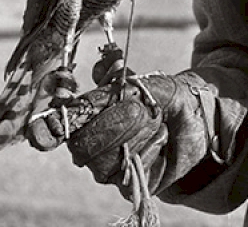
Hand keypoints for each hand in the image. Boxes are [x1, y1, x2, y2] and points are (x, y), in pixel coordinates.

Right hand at [30, 72, 223, 198]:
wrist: (196, 120)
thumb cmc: (165, 97)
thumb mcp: (147, 82)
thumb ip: (123, 76)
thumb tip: (105, 65)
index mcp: (86, 116)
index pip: (58, 125)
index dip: (50, 126)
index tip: (62, 118)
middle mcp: (90, 144)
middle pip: (81, 145)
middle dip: (111, 124)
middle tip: (139, 108)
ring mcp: (108, 167)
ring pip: (103, 163)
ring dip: (134, 136)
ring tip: (156, 120)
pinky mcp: (129, 184)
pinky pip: (129, 174)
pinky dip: (149, 151)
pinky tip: (161, 137)